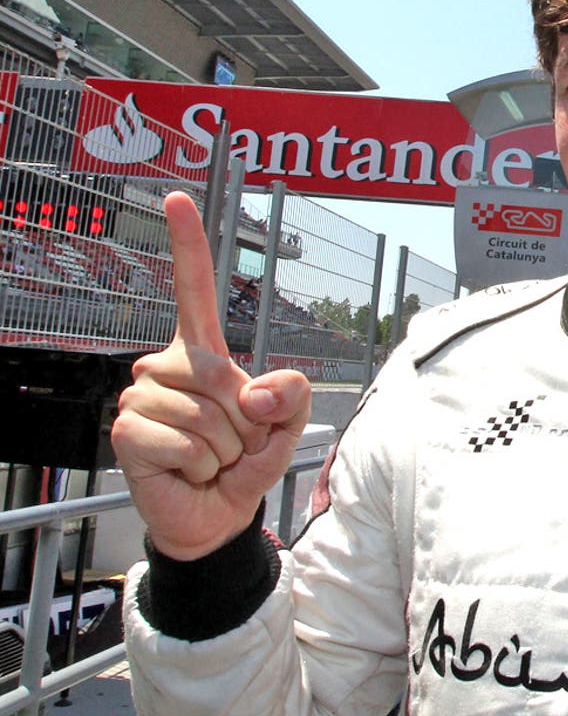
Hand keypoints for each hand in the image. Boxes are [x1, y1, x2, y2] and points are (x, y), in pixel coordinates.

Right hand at [111, 191, 310, 559]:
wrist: (213, 516)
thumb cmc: (244, 462)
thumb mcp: (285, 425)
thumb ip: (291, 398)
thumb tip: (260, 389)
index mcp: (203, 352)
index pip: (193, 290)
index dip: (187, 244)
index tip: (175, 199)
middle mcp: (166, 366)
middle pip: (225, 378)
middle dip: (247, 422)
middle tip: (233, 442)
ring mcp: (142, 396)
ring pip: (210, 417)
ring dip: (227, 448)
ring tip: (212, 459)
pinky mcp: (128, 430)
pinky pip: (188, 443)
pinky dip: (204, 466)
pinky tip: (189, 471)